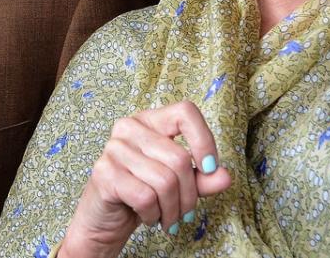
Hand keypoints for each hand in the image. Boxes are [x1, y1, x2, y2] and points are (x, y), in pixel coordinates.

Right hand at [59, 101, 231, 257]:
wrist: (104, 219)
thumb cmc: (143, 194)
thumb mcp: (178, 185)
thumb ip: (202, 178)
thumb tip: (225, 176)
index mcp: (149, 120)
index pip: (185, 112)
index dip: (204, 140)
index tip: (209, 169)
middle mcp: (129, 127)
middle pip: (179, 158)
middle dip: (189, 195)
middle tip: (185, 213)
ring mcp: (113, 148)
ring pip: (165, 181)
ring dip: (173, 210)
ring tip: (168, 218)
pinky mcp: (104, 173)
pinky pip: (145, 196)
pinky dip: (153, 215)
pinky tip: (148, 217)